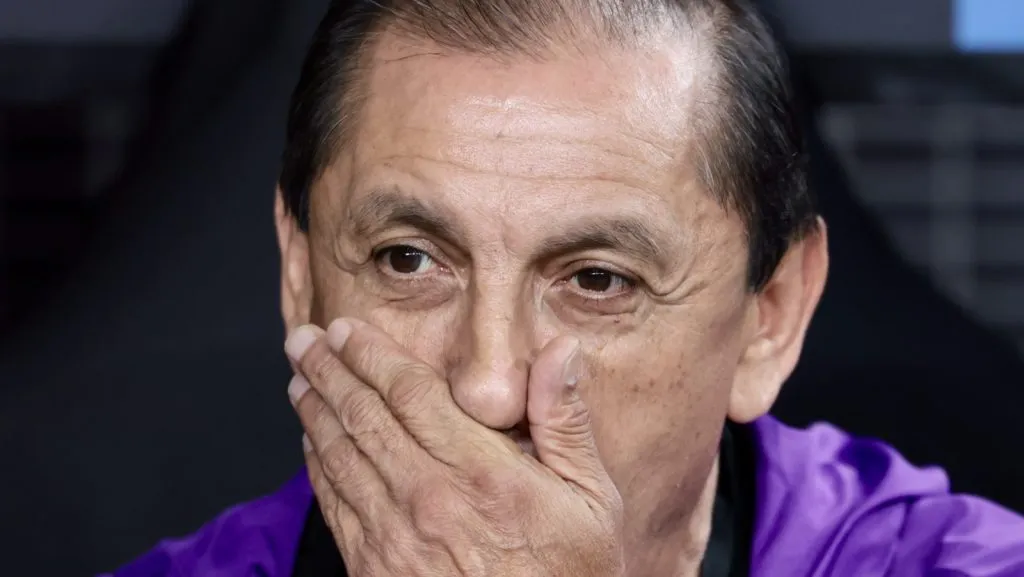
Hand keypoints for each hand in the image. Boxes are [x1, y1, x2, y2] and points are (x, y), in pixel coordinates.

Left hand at [284, 318, 624, 576]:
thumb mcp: (592, 500)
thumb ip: (565, 422)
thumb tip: (559, 352)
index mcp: (481, 471)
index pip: (410, 394)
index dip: (371, 355)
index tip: (347, 330)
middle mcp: (428, 497)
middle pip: (362, 417)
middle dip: (328, 370)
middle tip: (303, 340)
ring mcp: (394, 537)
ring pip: (339, 457)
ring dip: (314, 412)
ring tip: (299, 379)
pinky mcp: (375, 569)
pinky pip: (335, 504)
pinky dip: (317, 465)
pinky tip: (312, 444)